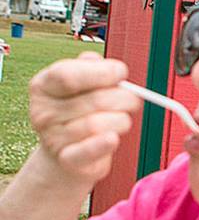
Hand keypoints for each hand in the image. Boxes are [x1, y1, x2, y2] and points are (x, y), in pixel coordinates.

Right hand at [28, 52, 140, 186]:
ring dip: (122, 120)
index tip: (121, 72)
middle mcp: (43, 111)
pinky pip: (88, 150)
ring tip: (121, 119)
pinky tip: (112, 139)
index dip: (101, 72)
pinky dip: (104, 144)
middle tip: (133, 99)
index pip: (67, 75)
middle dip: (124, 98)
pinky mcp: (66, 159)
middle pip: (94, 100)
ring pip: (99, 124)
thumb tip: (96, 60)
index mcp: (43, 85)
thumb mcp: (81, 84)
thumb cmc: (79, 111)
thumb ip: (89, 67)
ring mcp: (52, 137)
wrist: (66, 154)